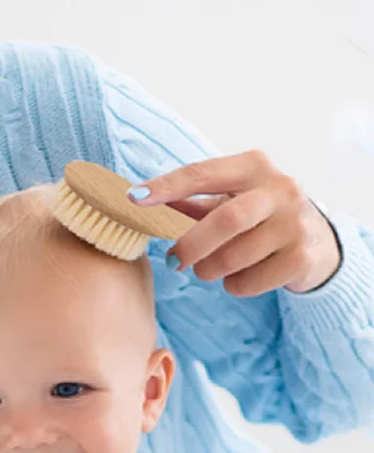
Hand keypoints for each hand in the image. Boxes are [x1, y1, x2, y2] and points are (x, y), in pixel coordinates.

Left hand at [127, 150, 340, 295]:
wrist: (317, 243)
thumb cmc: (258, 217)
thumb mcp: (229, 199)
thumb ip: (189, 200)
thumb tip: (140, 200)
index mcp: (253, 167)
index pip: (202, 174)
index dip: (166, 187)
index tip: (134, 198)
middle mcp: (280, 189)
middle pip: (226, 220)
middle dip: (191, 245)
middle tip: (173, 261)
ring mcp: (295, 224)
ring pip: (234, 257)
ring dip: (209, 269)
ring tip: (208, 268)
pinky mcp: (300, 258)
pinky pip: (248, 282)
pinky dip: (232, 285)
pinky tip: (239, 276)